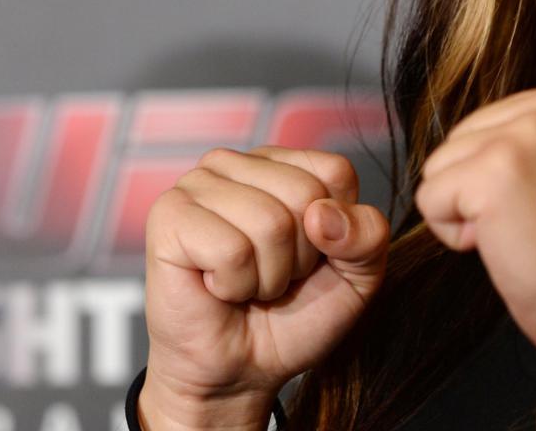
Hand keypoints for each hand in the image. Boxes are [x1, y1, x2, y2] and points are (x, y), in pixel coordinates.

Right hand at [142, 145, 389, 411]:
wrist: (238, 373)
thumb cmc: (293, 318)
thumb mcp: (356, 278)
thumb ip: (367, 236)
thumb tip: (322, 214)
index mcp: (281, 162)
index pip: (335, 172)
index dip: (335, 231)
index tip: (308, 259)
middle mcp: (236, 162)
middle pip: (304, 194)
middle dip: (298, 257)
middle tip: (270, 278)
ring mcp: (197, 183)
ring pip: (269, 222)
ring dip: (266, 275)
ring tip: (244, 284)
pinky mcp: (168, 216)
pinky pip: (231, 249)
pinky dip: (234, 284)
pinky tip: (216, 288)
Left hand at [414, 75, 535, 376]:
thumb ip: (535, 130)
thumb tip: (467, 131)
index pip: (500, 117)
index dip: (513, 170)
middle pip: (466, 133)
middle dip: (483, 185)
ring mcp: (528, 133)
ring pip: (441, 162)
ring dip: (467, 208)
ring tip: (524, 232)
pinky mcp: (493, 172)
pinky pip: (429, 197)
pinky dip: (450, 233)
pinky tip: (503, 246)